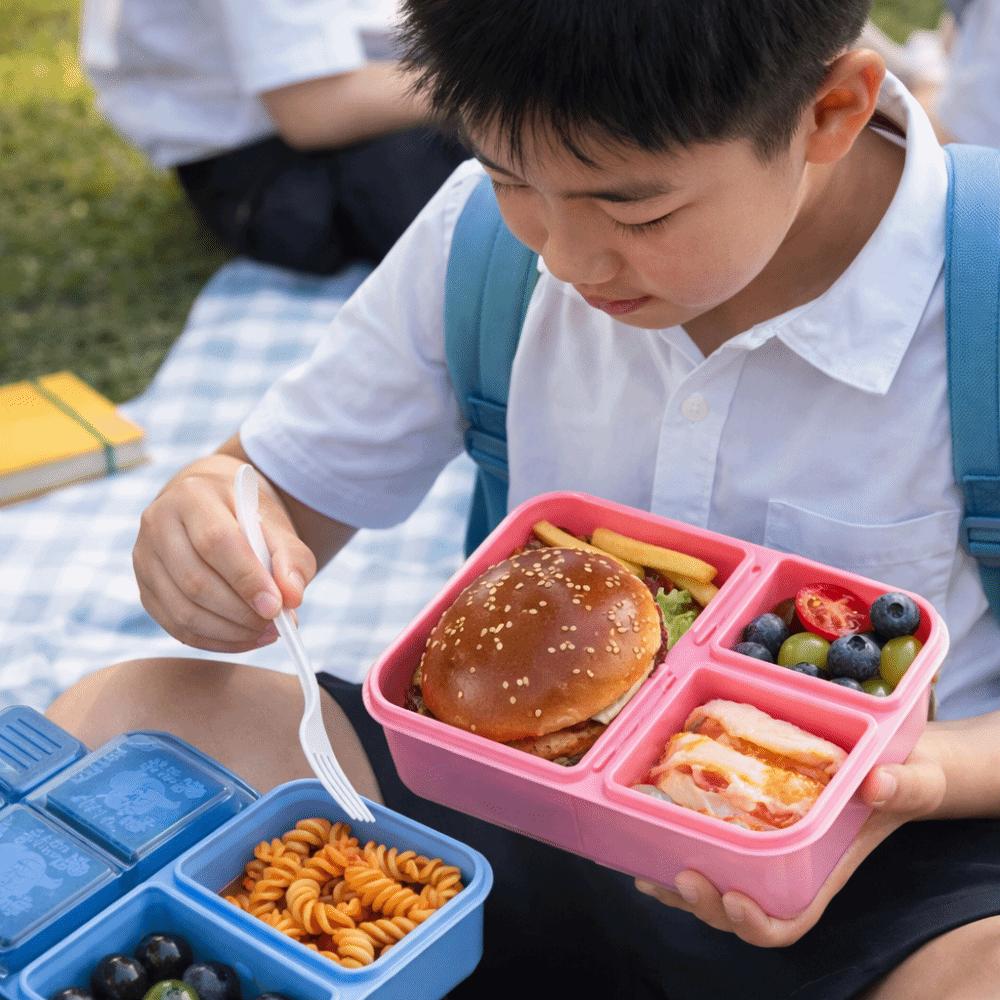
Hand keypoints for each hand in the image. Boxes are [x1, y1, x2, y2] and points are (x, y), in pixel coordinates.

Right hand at [133, 454, 316, 652]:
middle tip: (276, 624)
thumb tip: (292, 598)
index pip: (216, 542)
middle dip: (241, 612)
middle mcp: (158, 524)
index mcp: (193, 495)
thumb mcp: (277, 526)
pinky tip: (245, 638)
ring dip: (230, 632)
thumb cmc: (249, 519)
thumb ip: (292, 559)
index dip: (247, 579)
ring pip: (183, 611)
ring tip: (267, 633)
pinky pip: (176, 627)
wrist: (213, 510)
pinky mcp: (145, 590)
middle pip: (196, 582)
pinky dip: (215, 641)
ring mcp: (145, 559)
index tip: (276, 607)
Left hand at [635, 729, 946, 946]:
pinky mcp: (745, 824)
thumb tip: (877, 783)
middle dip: (706, 905)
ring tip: (648, 875)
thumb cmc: (902, 780)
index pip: (788, 922)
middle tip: (683, 876)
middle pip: (739, 912)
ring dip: (679, 889)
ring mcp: (763, 852)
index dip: (758, 924)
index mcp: (823, 873)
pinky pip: (707, 850)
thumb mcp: (913, 781)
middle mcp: (787, 871)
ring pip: (714, 888)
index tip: (736, 898)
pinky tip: (649, 838)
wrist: (887, 763)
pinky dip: (675, 851)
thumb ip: (903, 787)